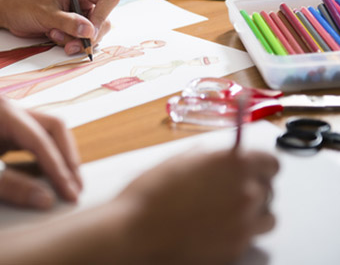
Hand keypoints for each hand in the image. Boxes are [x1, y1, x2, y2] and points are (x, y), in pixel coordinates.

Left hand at [0, 97, 81, 208]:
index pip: (42, 138)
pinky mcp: (6, 132)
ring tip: (70, 182)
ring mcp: (9, 120)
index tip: (69, 192)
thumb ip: (11, 185)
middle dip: (68, 157)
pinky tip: (54, 173)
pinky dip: (48, 157)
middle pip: (54, 128)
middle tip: (76, 186)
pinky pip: (36, 141)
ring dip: (62, 156)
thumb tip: (45, 200)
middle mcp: (11, 110)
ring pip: (48, 133)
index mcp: (3, 112)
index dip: (59, 166)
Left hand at [1, 0, 119, 54]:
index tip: (90, 30)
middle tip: (72, 44)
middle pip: (104, 21)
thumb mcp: (46, 13)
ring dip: (75, 41)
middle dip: (89, 36)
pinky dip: (69, 44)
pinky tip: (53, 37)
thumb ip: (68, 22)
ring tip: (54, 35)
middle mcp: (82, 3)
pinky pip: (80, 41)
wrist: (9, 12)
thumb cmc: (24, 5)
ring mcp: (78, 17)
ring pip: (92, 35)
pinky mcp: (71, 29)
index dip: (104, 15)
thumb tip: (90, 31)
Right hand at [116, 149, 278, 263]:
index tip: (254, 169)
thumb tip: (218, 160)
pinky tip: (214, 229)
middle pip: (270, 190)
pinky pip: (249, 239)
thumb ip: (208, 158)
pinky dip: (238, 234)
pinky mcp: (237, 249)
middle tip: (228, 192)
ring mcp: (244, 224)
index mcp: (232, 164)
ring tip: (227, 212)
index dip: (261, 166)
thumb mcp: (178, 162)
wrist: (137, 234)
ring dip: (252, 213)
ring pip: (267, 217)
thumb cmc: (149, 196)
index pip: (271, 163)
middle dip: (252, 188)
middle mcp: (245, 192)